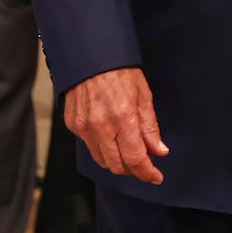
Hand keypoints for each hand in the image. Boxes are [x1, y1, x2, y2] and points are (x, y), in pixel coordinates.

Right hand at [66, 67, 168, 183]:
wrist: (91, 56)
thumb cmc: (120, 70)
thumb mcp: (143, 96)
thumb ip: (150, 127)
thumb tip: (159, 150)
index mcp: (122, 117)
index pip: (135, 158)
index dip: (147, 172)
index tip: (155, 176)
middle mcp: (101, 126)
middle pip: (117, 165)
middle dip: (133, 170)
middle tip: (145, 164)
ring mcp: (84, 127)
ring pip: (102, 160)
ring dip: (117, 162)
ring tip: (129, 152)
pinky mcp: (72, 125)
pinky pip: (89, 146)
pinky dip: (103, 148)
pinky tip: (111, 138)